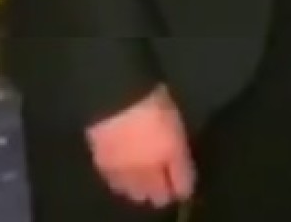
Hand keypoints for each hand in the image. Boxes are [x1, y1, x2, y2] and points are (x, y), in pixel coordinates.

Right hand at [85, 89, 193, 207]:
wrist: (112, 93)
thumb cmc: (148, 95)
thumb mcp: (172, 112)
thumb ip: (175, 139)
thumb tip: (175, 155)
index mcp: (172, 152)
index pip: (183, 184)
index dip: (184, 186)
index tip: (183, 184)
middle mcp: (151, 169)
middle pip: (159, 197)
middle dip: (163, 192)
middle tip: (162, 182)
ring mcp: (127, 171)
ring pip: (137, 195)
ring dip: (142, 189)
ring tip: (141, 179)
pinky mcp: (105, 168)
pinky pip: (117, 185)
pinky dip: (122, 182)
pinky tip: (123, 174)